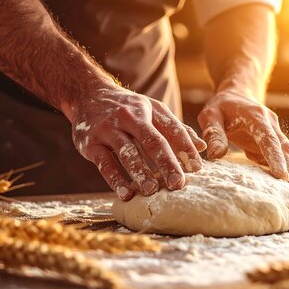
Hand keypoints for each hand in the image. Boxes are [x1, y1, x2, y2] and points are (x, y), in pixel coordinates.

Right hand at [68, 85, 205, 199]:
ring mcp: (108, 129)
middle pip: (151, 141)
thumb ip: (176, 129)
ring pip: (127, 153)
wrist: (87, 94)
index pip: (171, 129)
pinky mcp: (90, 143)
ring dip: (140, 173)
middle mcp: (129, 117)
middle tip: (178, 184)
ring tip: (153, 190)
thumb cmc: (127, 108)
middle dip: (167, 163)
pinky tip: (127, 194)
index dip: (185, 148)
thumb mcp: (152, 110)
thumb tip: (202, 146)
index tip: (197, 168)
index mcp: (149, 109)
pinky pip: (104, 163)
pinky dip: (115, 180)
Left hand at [198, 88, 288, 189]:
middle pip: (284, 148)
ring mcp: (275, 132)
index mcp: (255, 117)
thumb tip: (216, 154)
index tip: (282, 176)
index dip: (276, 157)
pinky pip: (285, 156)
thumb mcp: (210, 115)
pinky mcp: (275, 141)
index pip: (268, 139)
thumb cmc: (221, 106)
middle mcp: (270, 124)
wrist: (237, 94)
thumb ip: (214, 133)